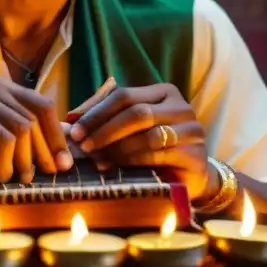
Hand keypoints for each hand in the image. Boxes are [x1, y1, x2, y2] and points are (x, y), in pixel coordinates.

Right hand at [0, 76, 72, 182]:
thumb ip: (0, 122)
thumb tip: (39, 148)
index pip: (40, 105)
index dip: (56, 135)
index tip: (64, 161)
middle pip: (29, 124)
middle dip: (40, 155)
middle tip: (40, 176)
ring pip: (10, 136)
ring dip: (14, 164)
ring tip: (7, 179)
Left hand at [67, 83, 211, 198]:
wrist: (191, 174)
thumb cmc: (155, 147)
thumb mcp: (131, 128)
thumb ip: (106, 118)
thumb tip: (71, 118)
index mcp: (163, 92)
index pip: (124, 95)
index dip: (97, 113)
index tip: (75, 131)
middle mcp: (181, 106)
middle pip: (137, 113)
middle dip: (105, 131)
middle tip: (84, 147)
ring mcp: (192, 130)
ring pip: (148, 135)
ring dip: (118, 149)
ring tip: (98, 160)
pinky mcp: (196, 154)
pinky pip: (159, 156)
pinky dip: (134, 162)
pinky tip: (118, 169)